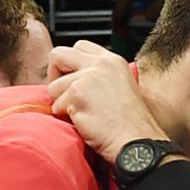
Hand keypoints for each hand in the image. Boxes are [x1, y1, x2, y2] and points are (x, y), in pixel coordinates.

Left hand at [48, 43, 167, 164]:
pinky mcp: (77, 95)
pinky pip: (55, 105)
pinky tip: (83, 122)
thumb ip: (100, 76)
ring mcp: (87, 78)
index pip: (80, 46)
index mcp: (112, 61)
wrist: (136, 142)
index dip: (70, 64)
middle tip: (63, 94)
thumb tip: (74, 77)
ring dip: (61, 102)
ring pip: (54, 85)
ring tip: (81, 114)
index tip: (72, 79)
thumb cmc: (131, 124)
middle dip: (55, 74)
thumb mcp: (121, 86)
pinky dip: (64, 117)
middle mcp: (100, 64)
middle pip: (59, 54)